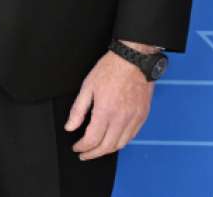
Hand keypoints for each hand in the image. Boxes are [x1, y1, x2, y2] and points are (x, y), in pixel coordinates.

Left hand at [64, 44, 155, 160]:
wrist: (134, 59)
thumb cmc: (110, 69)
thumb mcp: (87, 86)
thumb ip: (78, 110)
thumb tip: (70, 127)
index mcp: (105, 111)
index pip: (92, 139)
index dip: (82, 147)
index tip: (76, 147)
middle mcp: (122, 118)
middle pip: (107, 146)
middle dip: (93, 153)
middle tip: (84, 154)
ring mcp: (134, 118)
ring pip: (120, 144)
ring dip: (107, 150)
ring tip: (97, 149)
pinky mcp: (143, 116)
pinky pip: (132, 136)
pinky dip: (121, 142)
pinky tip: (113, 139)